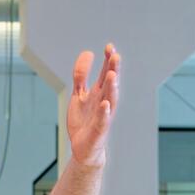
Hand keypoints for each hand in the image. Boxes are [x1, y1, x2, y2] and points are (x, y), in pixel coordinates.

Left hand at [66, 42, 120, 166]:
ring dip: (112, 88)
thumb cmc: (84, 120)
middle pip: (111, 84)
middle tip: (115, 55)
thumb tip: (87, 53)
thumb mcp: (79, 94)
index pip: (106, 73)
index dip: (108, 60)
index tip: (109, 47)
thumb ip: (81, 75)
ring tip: (112, 75)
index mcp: (99, 93)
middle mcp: (104, 101)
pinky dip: (104, 112)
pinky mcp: (99, 130)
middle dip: (113, 70)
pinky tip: (104, 104)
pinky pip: (103, 120)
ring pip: (110, 100)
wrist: (84, 147)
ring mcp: (103, 116)